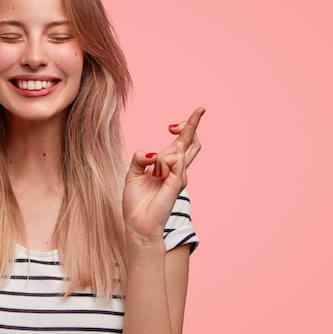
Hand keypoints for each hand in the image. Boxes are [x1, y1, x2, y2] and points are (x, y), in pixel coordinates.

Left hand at [122, 107, 204, 242]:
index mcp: (166, 165)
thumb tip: (153, 153)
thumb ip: (140, 158)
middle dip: (192, 124)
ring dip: (162, 155)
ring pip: (178, 150)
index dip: (185, 127)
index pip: (182, 142)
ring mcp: (179, 176)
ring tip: (154, 174)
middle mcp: (176, 169)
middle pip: (192, 142)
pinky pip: (175, 160)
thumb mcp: (132, 173)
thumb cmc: (136, 201)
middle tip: (199, 110)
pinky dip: (163, 162)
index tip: (173, 123)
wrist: (138, 223)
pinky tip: (158, 174)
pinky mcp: (178, 183)